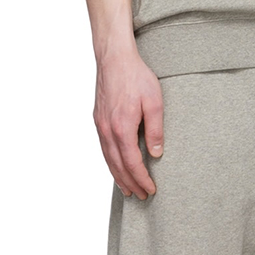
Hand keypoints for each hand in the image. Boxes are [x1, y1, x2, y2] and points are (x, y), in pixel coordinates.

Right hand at [93, 49, 164, 199]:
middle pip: (117, 166)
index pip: (132, 163)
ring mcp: (100, 125)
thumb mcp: (154, 101)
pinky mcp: (98, 119)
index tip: (151, 189)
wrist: (114, 58)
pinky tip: (116, 165)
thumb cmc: (136, 76)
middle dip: (130, 183)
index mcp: (122, 128)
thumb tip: (156, 153)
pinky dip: (110, 162)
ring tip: (127, 189)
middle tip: (141, 196)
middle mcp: (107, 130)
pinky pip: (103, 148)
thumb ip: (155, 129)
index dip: (141, 179)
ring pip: (107, 159)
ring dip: (118, 176)